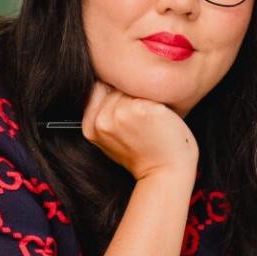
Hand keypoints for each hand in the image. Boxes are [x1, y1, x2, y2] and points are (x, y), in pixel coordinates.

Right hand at [81, 82, 197, 182]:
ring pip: (132, 86)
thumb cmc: (146, 154)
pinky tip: (162, 118)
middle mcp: (101, 120)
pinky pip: (150, 90)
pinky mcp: (140, 110)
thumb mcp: (114, 138)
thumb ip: (106, 115)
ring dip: (145, 97)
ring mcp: (119, 114)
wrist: (166, 173)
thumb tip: (108, 82)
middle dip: (131, 95)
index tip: (131, 114)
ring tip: (153, 120)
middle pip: (115, 85)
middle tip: (145, 120)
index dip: (117, 95)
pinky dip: (159, 101)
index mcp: (90, 126)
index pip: (99, 88)